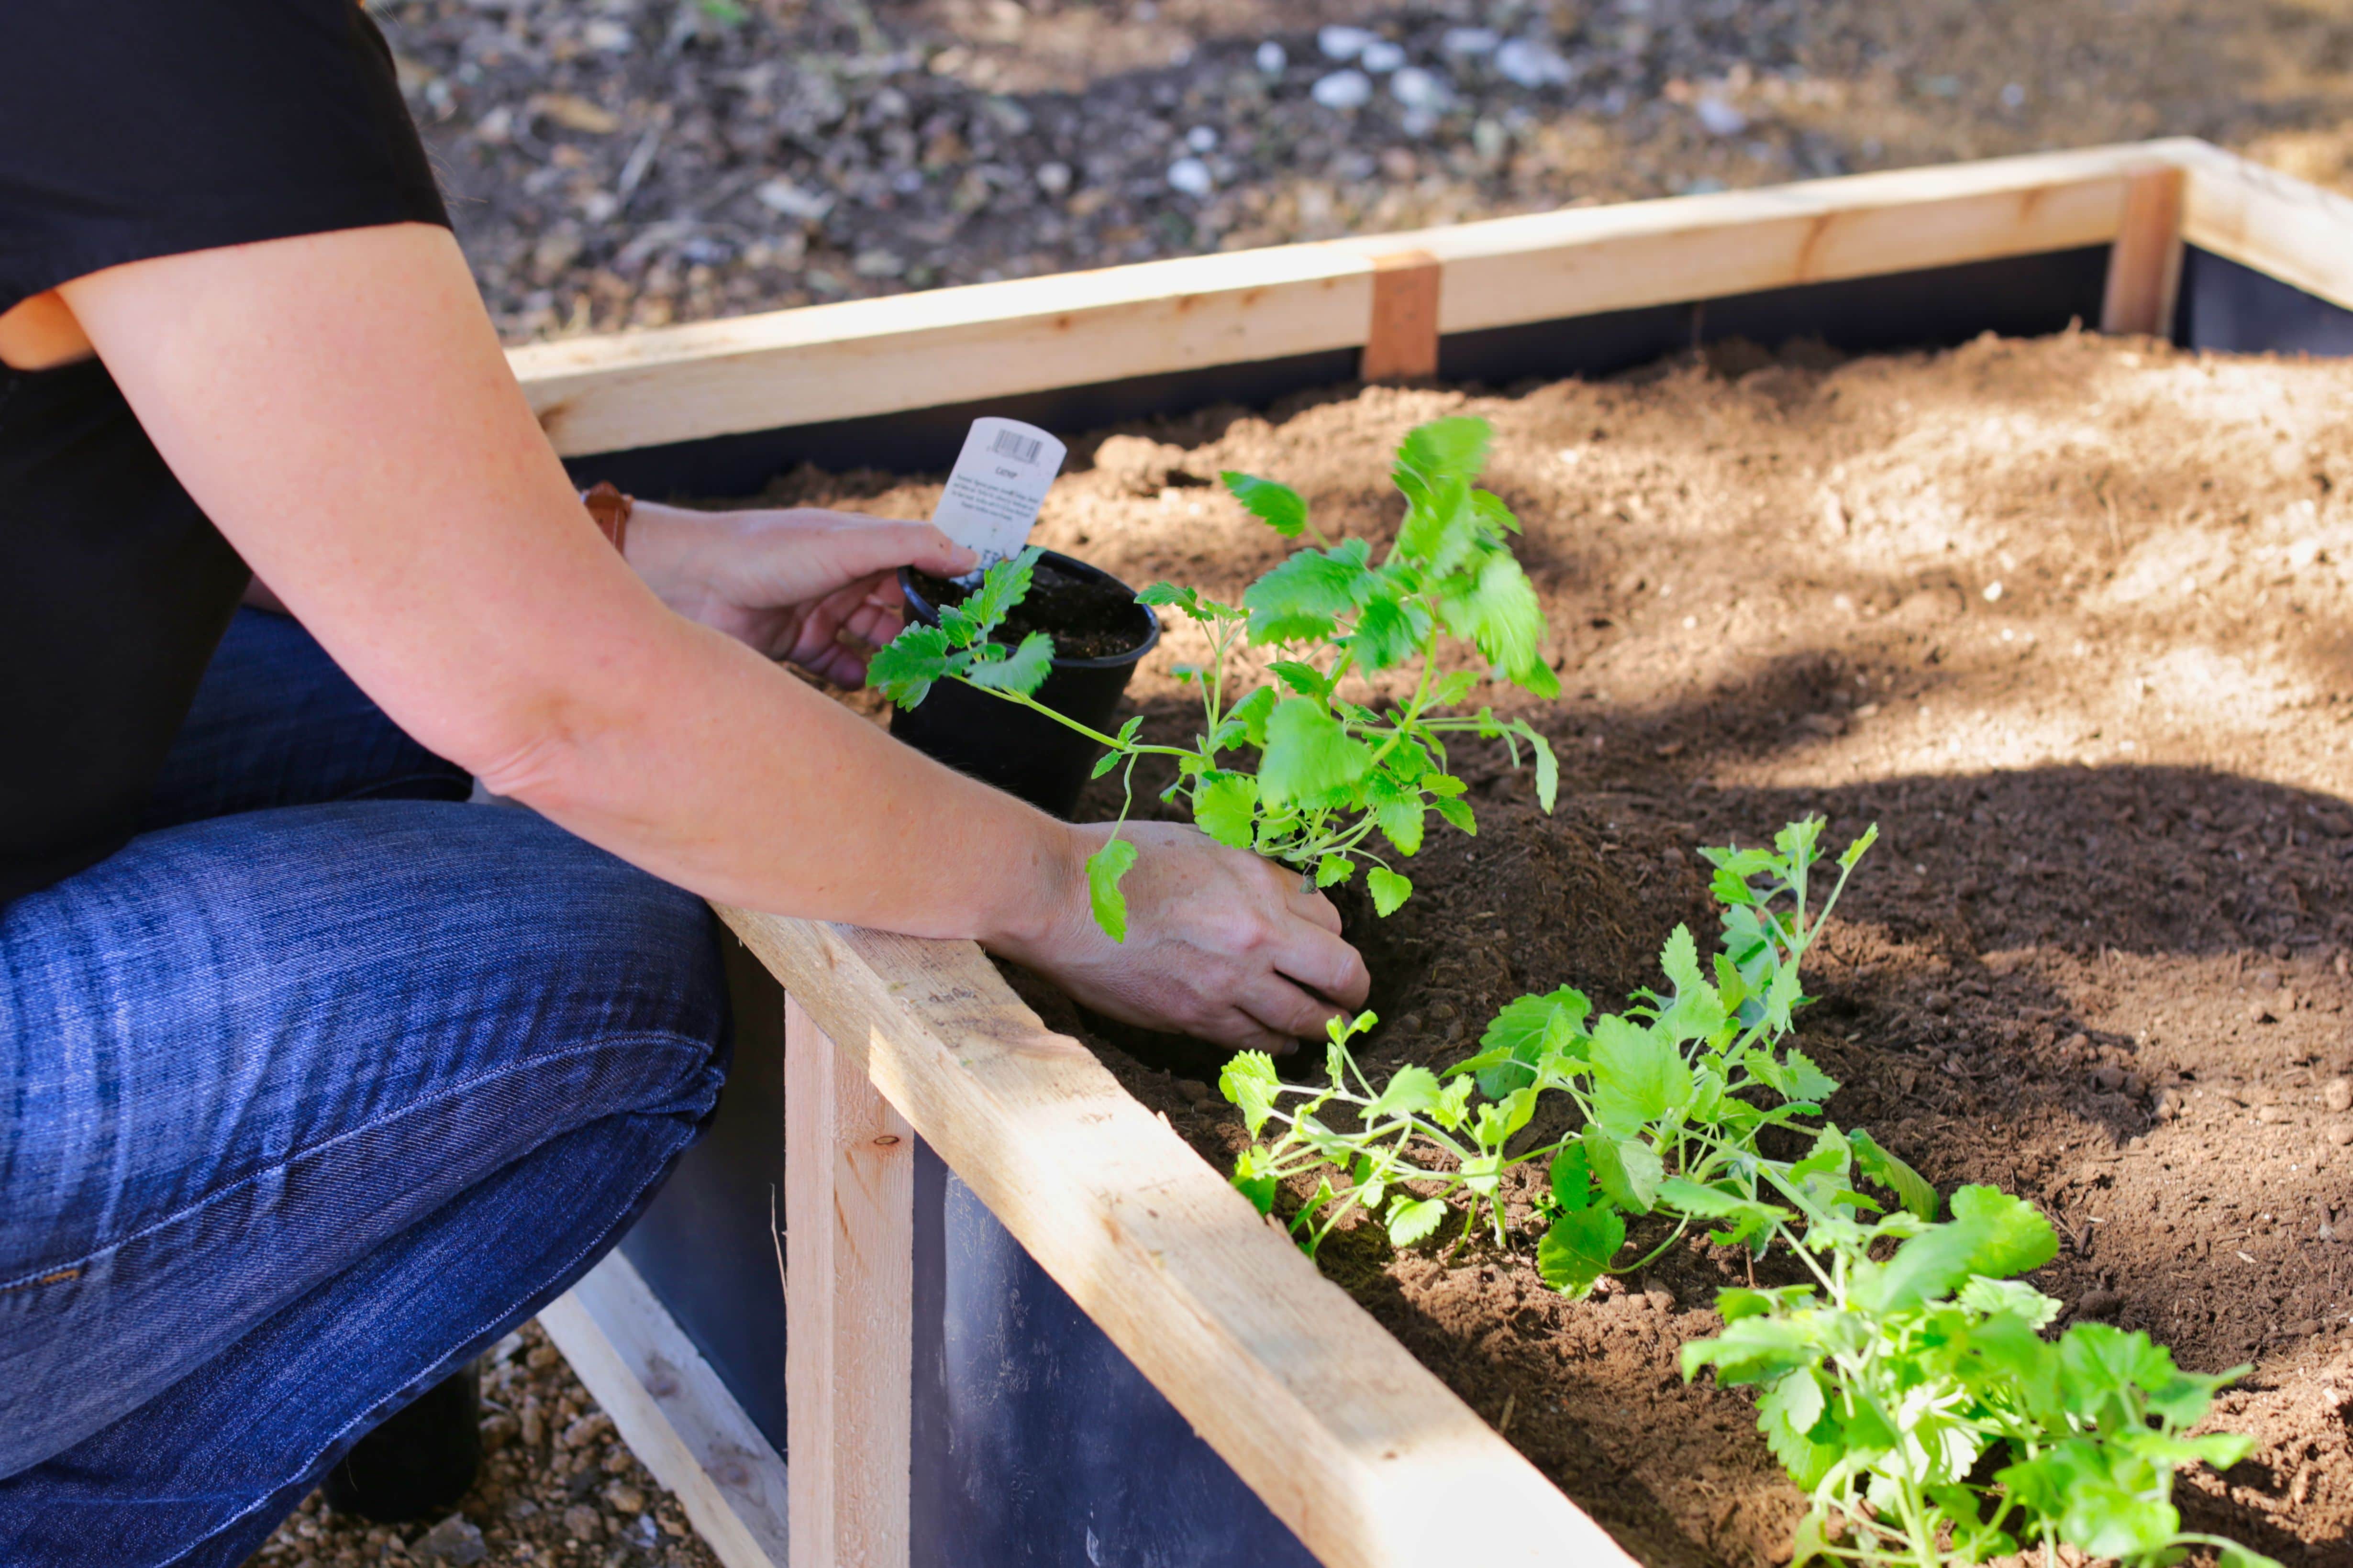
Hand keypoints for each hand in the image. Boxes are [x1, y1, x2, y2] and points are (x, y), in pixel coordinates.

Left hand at [624, 500, 975, 684]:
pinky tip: (864, 684)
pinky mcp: (793, 644)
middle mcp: (841, 577)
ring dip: (893, 658)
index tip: (977, 613)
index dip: (946, 586)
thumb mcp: (848, 542)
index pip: (916, 565)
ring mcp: (818, 611)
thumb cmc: (766, 551)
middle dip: (924, 631)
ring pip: (870, 641)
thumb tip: (972, 556)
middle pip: (898, 608)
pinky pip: (835, 666)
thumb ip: (911, 546)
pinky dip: (852, 677)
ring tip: (915, 677)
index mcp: (858, 546)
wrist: (690, 584)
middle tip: (952, 657)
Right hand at [996, 821, 1371, 1054]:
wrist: (1060, 901)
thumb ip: (1257, 876)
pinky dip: (1271, 1042)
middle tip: (1350, 999)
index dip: (1332, 934)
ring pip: (1301, 1023)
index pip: (1332, 924)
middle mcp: (1254, 943)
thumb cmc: (1126, 861)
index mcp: (1259, 893)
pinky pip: (1251, 1042)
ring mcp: (1223, 989)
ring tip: (1318, 1024)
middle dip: (1351, 994)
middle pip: (1339, 981)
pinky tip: (1272, 1037)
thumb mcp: (1204, 846)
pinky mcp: (1190, 1020)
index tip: (1324, 940)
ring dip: (1316, 1025)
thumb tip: (1296, 900)